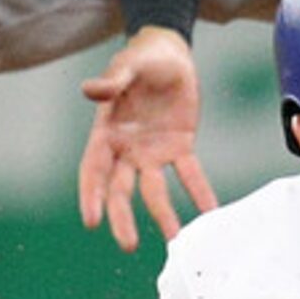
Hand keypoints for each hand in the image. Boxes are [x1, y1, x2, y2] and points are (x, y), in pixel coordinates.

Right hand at [78, 28, 218, 251]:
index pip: (93, 170)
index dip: (91, 195)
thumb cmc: (140, 58)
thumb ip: (113, 81)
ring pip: (154, 190)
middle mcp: (126, 149)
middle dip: (122, 218)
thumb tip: (89, 90)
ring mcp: (152, 152)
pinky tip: (210, 211)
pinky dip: (199, 192)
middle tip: (129, 245)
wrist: (168, 53)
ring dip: (163, 214)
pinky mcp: (179, 147)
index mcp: (105, 133)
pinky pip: (189, 173)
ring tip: (176, 238)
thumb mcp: (127, 66)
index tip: (92, 222)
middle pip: (120, 190)